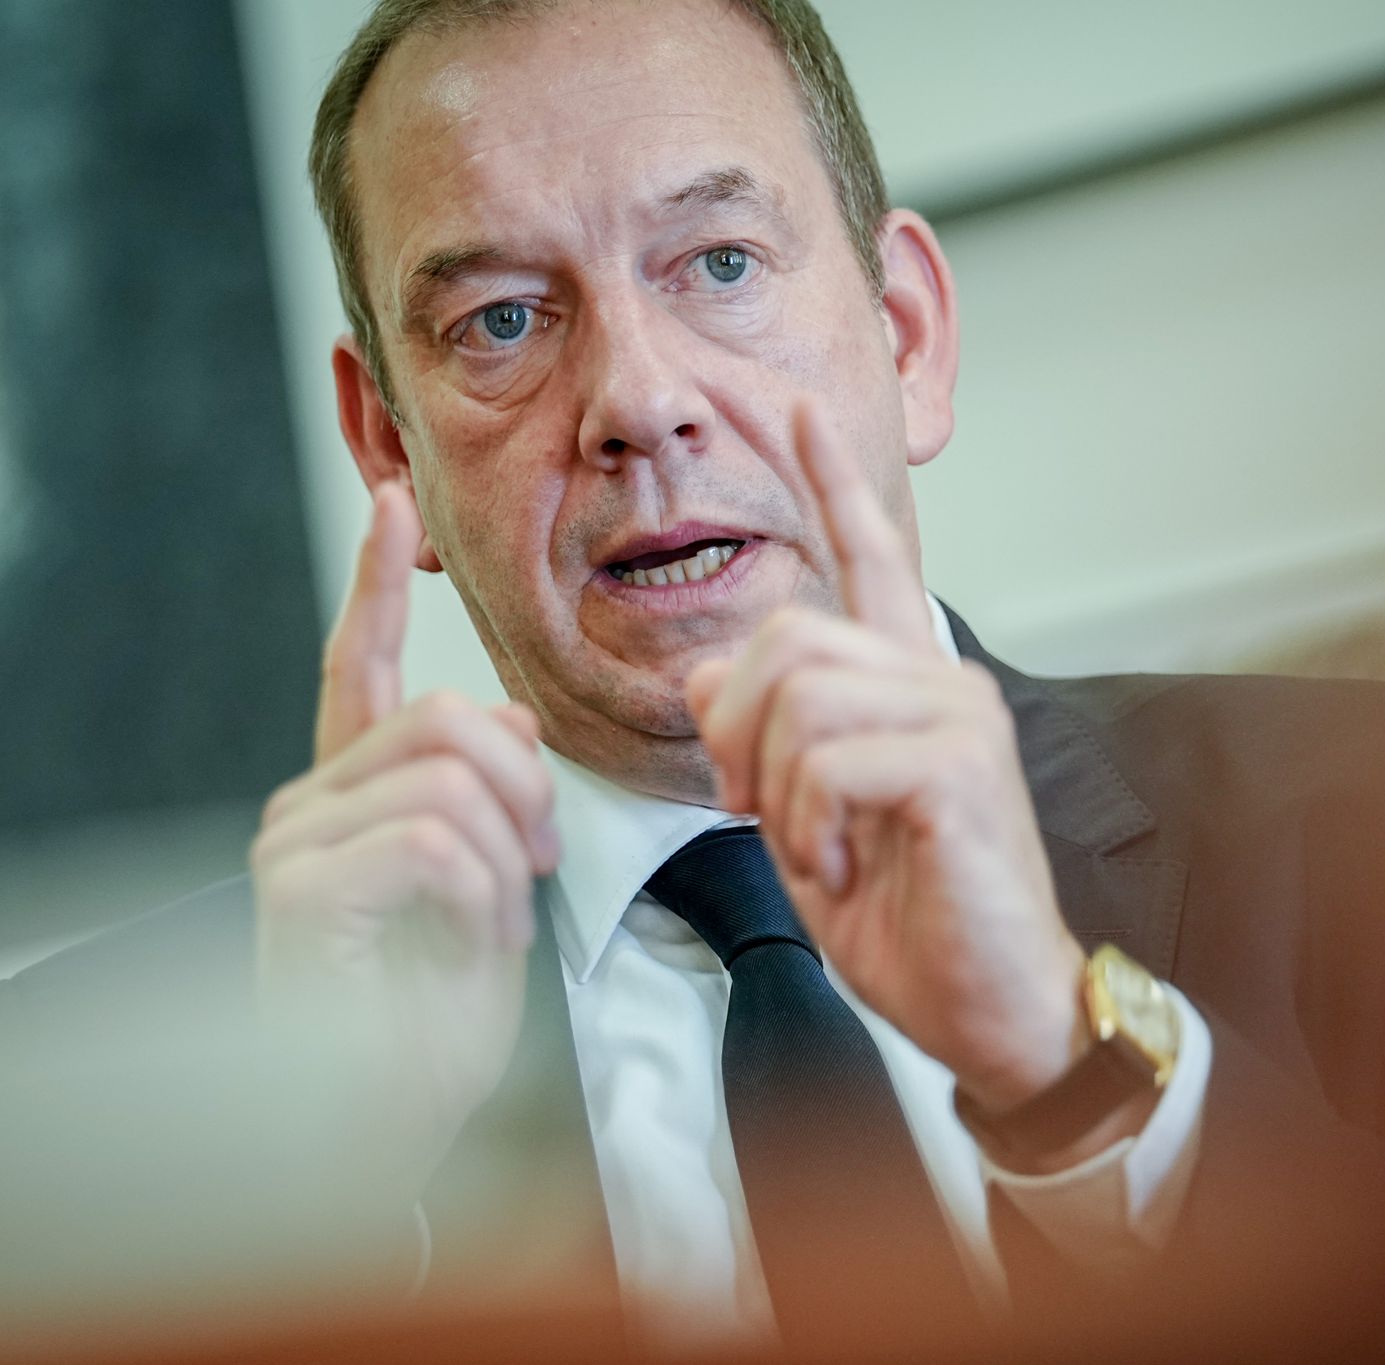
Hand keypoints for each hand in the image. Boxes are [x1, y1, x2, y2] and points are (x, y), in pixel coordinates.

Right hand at [250, 484, 558, 1200]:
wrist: (390, 1122)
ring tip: (493, 925)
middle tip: (538, 869)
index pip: (363, 666)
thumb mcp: (495, 892)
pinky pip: (436, 837)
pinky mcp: (301, 884)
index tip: (390, 504)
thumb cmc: (433, 1020)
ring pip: (455, 773)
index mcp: (357, 795)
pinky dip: (483, 893)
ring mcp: (297, 839)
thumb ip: (494, 800)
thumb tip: (505, 718)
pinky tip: (466, 943)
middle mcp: (312, 801)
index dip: (377, 584)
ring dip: (510, 858)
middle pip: (454, 718)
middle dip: (530, 792)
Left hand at [686, 404, 1092, 1123]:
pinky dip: (812, 825)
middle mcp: (940, 680)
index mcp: (906, 683)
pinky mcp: (961, 767)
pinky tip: (848, 865)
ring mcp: (958, 717)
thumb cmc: (914, 917)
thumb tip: (708, 670)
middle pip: (789, 633)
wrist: (994, 1008)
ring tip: (820, 850)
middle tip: (752, 809)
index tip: (795, 409)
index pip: (869, 555)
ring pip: (802, 695)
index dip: (828, 481)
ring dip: (778, 792)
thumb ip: (762, 742)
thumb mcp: (806, 822)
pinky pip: (832, 757)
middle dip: (736, 729)